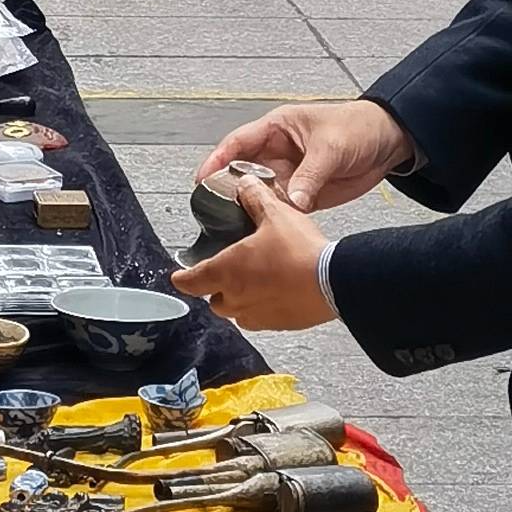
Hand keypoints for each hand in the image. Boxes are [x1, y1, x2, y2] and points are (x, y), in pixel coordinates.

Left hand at [171, 172, 337, 330]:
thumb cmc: (300, 253)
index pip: (190, 281)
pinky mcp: (279, 325)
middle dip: (216, 288)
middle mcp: (236, 299)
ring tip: (256, 281)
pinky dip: (264, 307)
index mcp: (226, 272)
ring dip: (240, 300)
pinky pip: (262, 319)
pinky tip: (279, 292)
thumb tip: (246, 185)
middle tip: (228, 272)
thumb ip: (255, 198)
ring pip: (237, 313)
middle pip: (213, 300)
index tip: (179, 276)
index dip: (182, 278)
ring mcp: (257, 315)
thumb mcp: (275, 214)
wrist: (333, 282)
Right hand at [195, 98, 410, 213]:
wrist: (390, 142)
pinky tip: (266, 230)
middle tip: (216, 210)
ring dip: (251, 208)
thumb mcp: (331, 148)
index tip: (202, 179)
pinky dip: (273, 219)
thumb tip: (292, 202)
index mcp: (277, 129)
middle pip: (243, 173)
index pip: (237, 144)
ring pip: (260, 194)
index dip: (217, 161)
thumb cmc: (359, 127)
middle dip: (229, 190)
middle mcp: (277, 153)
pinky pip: (281, 208)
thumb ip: (310, 176)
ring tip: (237, 225)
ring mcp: (289, 175)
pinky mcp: (303, 194)